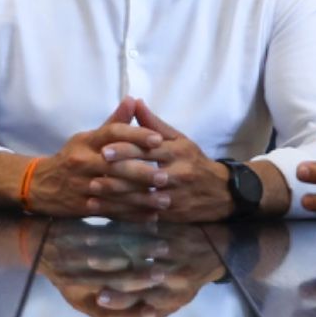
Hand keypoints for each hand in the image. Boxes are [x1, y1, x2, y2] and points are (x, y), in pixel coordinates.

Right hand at [18, 104, 167, 217]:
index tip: (158, 140)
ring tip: (165, 200)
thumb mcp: (88, 138)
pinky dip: (132, 215)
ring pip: (116, 192)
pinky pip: (111, 211)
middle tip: (166, 176)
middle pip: (115, 166)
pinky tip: (150, 216)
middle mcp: (82, 162)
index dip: (136, 135)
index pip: (112, 134)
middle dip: (142, 172)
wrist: (39, 185)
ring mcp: (81, 186)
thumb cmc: (71, 158)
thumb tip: (133, 100)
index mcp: (86, 142)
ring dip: (142, 198)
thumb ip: (114, 122)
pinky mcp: (82, 206)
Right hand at [41, 225, 228, 316]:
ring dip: (116, 246)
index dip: (121, 301)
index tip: (98, 299)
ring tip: (92, 243)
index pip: (143, 302)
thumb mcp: (172, 304)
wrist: (216, 250)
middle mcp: (174, 275)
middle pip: (140, 276)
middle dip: (113, 273)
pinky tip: (110, 224)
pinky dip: (129, 226)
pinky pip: (149, 229)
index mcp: (171, 296)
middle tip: (88, 269)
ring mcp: (173, 252)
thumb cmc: (189, 282)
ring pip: (141, 251)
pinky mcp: (172, 231)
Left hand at [83, 100, 232, 222]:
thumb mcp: (179, 139)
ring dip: (117, 196)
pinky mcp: (172, 214)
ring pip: (142, 197)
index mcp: (177, 152)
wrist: (222, 192)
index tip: (104, 149)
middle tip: (93, 173)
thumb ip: (154, 124)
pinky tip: (107, 211)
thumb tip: (135, 102)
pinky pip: (145, 213)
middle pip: (144, 174)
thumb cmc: (194, 161)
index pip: (148, 149)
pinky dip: (125, 213)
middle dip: (117, 174)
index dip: (126, 149)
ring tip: (93, 192)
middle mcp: (177, 173)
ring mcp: (175, 196)